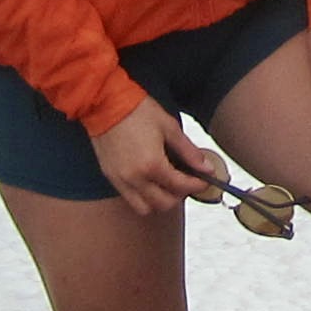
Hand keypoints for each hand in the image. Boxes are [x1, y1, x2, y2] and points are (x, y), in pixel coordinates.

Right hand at [92, 96, 229, 213]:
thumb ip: (189, 151)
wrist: (104, 103)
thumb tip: (206, 167)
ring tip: (168, 184)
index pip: (181, 187)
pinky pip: (130, 199)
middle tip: (187, 181)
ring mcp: (121, 180)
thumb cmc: (136, 110)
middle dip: (180, 195)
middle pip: (164, 204)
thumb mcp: (169, 127)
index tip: (205, 180)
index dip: (198, 185)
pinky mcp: (111, 177)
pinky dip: (144, 197)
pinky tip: (151, 181)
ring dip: (160, 200)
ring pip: (145, 207)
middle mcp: (135, 178)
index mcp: (152, 164)